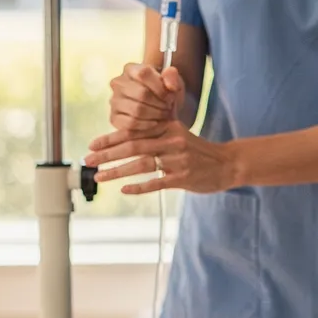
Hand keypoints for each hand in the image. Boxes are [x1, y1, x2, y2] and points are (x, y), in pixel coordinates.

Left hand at [86, 121, 239, 195]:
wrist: (228, 164)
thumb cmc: (200, 151)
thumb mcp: (180, 133)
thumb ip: (157, 131)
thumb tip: (127, 136)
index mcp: (168, 128)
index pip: (134, 131)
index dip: (111, 138)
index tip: (92, 144)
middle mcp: (172, 141)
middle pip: (133, 146)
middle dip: (107, 154)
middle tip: (88, 160)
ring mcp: (178, 160)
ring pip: (141, 164)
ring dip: (117, 171)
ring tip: (100, 176)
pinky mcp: (184, 178)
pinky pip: (157, 182)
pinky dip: (139, 186)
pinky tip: (124, 189)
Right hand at [108, 63, 183, 137]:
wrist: (160, 108)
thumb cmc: (164, 92)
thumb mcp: (173, 81)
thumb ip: (172, 76)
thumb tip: (170, 86)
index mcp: (131, 69)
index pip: (143, 73)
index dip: (160, 87)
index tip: (170, 96)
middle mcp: (118, 83)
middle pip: (141, 94)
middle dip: (160, 103)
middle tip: (168, 108)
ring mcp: (114, 100)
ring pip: (137, 110)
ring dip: (155, 115)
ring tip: (163, 115)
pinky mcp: (114, 118)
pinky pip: (131, 123)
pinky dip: (147, 125)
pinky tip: (155, 123)